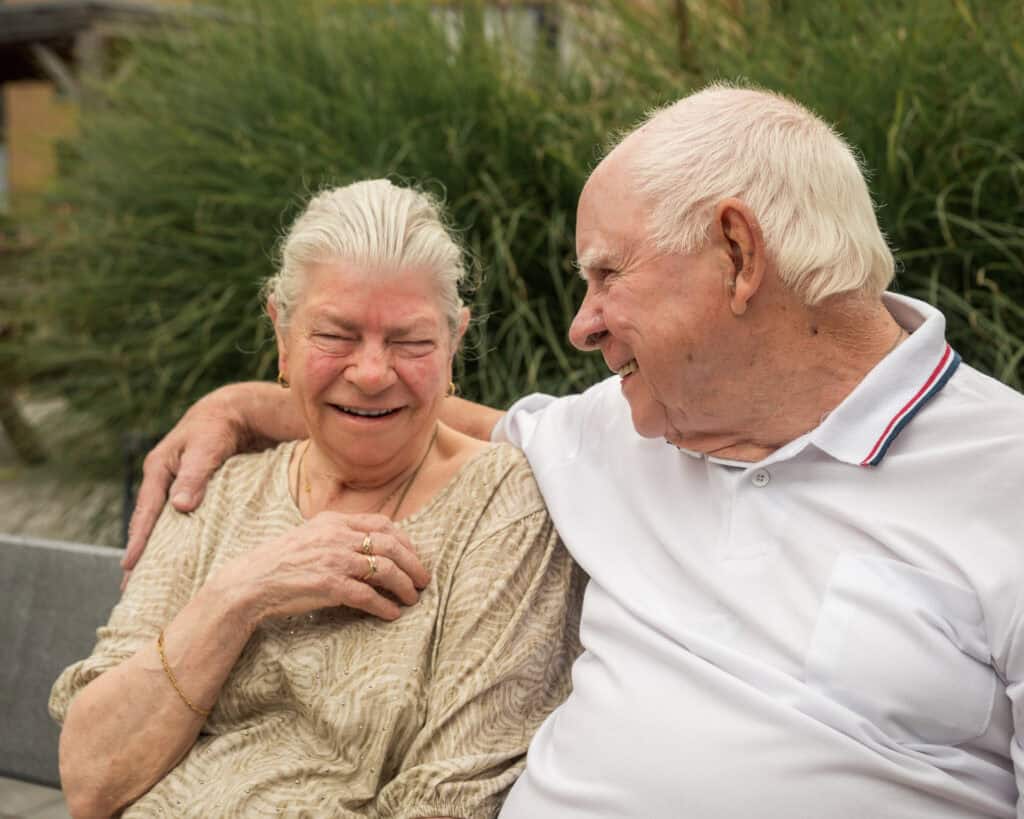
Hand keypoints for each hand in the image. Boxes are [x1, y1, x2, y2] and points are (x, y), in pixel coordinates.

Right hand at [123, 388, 249, 574]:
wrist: (236, 413)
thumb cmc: (219, 427)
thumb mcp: (206, 448)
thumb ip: (194, 476)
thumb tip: (180, 507)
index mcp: (158, 469)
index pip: (146, 511)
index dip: (138, 540)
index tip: (129, 567)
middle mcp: (164, 480)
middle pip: (149, 523)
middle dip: (141, 554)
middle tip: (131, 588)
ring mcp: (178, 487)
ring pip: (166, 524)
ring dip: (160, 550)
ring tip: (153, 581)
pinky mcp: (196, 492)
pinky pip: (183, 520)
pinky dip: (179, 539)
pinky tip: (182, 558)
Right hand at [210, 512, 430, 622]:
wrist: (251, 581)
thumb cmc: (281, 561)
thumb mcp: (311, 535)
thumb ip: (338, 534)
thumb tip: (370, 543)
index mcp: (334, 521)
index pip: (382, 524)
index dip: (405, 540)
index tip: (414, 555)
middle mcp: (337, 537)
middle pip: (391, 545)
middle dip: (413, 563)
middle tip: (423, 580)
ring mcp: (334, 560)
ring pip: (385, 570)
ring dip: (404, 586)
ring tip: (412, 598)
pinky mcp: (329, 586)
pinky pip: (368, 596)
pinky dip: (385, 606)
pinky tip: (392, 614)